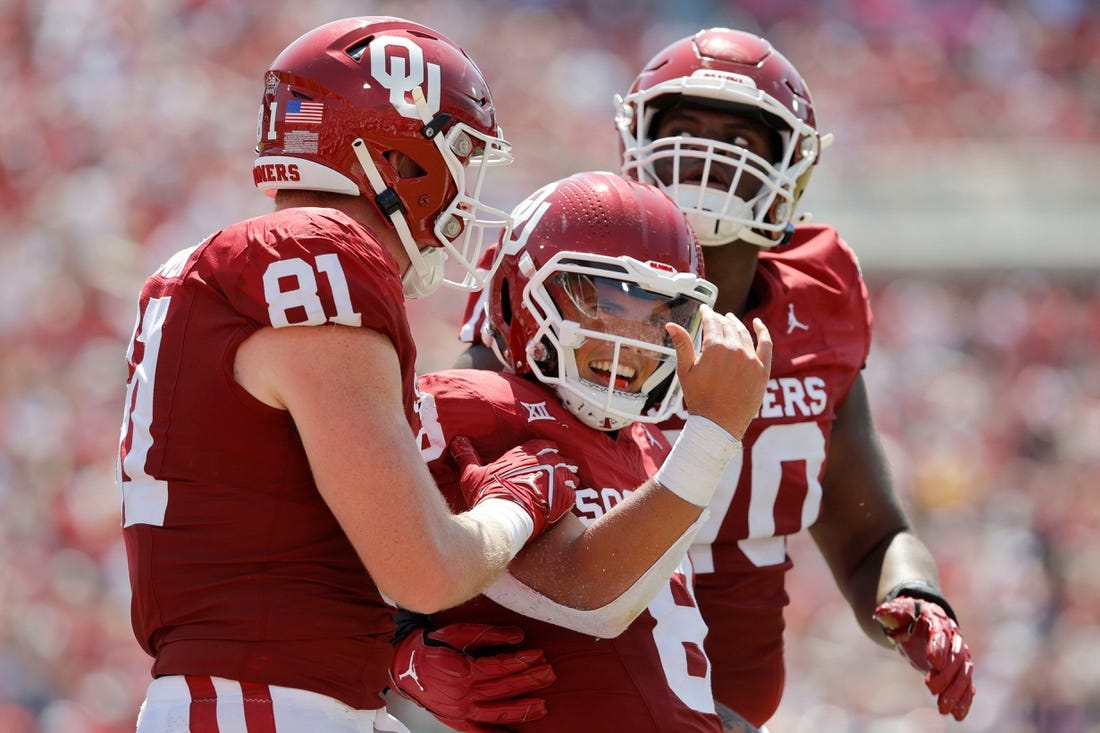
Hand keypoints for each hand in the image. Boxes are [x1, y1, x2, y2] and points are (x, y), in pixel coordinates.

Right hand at [388, 622, 555, 730]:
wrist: (402, 666)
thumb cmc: (429, 647)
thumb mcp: (457, 633)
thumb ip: (488, 634)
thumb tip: (517, 634)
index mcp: (464, 671)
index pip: (500, 667)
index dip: (522, 662)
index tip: (539, 655)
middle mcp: (464, 694)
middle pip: (503, 689)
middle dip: (529, 681)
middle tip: (549, 674)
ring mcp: (461, 710)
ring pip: (496, 713)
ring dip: (521, 709)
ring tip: (542, 707)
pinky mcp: (456, 720)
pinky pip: (478, 731)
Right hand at [451, 436, 577, 540]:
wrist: (505, 518)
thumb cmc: (488, 494)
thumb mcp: (473, 474)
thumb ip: (467, 456)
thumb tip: (457, 440)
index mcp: (525, 453)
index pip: (543, 445)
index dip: (546, 450)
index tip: (548, 455)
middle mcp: (544, 462)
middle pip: (560, 458)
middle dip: (560, 464)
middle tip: (560, 471)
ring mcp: (557, 478)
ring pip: (570, 474)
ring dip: (568, 478)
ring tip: (566, 484)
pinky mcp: (565, 497)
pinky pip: (574, 492)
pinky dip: (571, 495)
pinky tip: (567, 500)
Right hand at [666, 305, 771, 438]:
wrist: (719, 424)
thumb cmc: (699, 399)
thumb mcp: (686, 371)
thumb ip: (682, 345)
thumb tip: (671, 324)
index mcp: (715, 348)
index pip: (712, 322)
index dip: (707, 313)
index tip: (704, 309)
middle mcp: (735, 349)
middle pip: (728, 326)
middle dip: (720, 319)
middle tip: (715, 317)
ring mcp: (751, 359)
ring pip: (744, 333)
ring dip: (736, 324)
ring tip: (731, 319)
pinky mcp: (763, 369)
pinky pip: (766, 344)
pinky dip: (762, 331)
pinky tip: (758, 323)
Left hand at [873, 596, 974, 719]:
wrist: (921, 622)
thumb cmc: (908, 617)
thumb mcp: (898, 613)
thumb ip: (891, 614)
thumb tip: (880, 613)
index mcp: (938, 621)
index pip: (940, 634)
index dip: (938, 648)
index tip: (933, 662)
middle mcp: (954, 638)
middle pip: (955, 658)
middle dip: (945, 675)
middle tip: (931, 689)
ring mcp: (959, 655)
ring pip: (964, 674)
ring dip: (956, 692)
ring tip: (944, 709)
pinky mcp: (960, 670)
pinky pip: (967, 685)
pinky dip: (964, 700)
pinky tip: (958, 715)